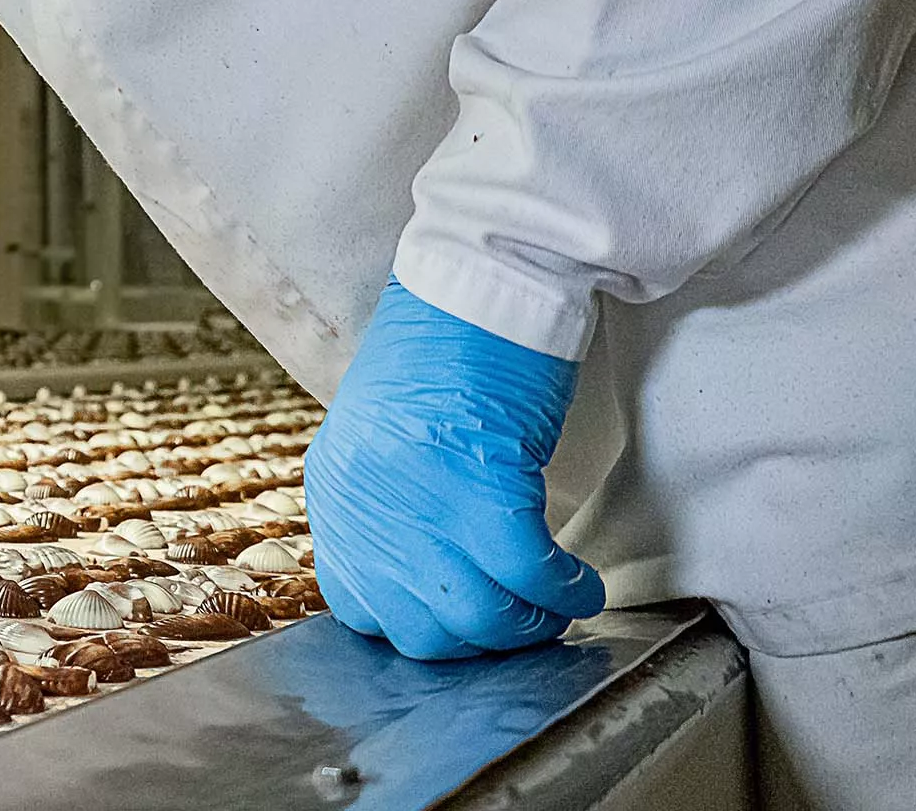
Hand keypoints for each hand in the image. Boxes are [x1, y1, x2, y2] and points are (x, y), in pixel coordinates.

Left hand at [303, 277, 605, 658]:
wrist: (480, 275)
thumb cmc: (443, 344)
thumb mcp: (386, 437)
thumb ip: (392, 505)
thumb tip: (430, 572)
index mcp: (336, 488)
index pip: (359, 606)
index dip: (423, 624)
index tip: (464, 617)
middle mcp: (365, 502)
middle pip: (421, 630)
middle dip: (482, 640)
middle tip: (522, 619)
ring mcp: (419, 498)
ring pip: (477, 617)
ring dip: (527, 624)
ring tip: (556, 604)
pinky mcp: (481, 484)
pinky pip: (527, 576)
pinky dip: (563, 591)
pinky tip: (580, 584)